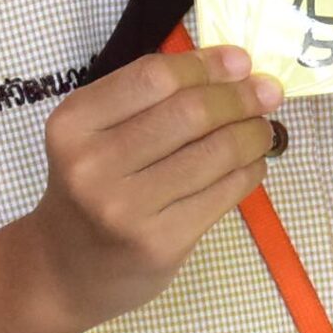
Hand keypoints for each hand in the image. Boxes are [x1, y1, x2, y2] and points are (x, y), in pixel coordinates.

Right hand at [20, 47, 282, 332]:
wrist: (65, 271)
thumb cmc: (91, 187)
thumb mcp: (96, 133)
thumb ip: (150, 98)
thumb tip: (236, 67)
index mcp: (74, 124)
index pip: (154, 77)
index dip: (206, 64)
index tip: (241, 61)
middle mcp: (93, 165)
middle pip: (190, 113)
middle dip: (240, 97)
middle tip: (268, 92)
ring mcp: (126, 210)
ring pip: (215, 152)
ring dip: (254, 133)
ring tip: (263, 128)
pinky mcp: (160, 244)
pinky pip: (224, 193)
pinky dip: (251, 170)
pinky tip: (253, 163)